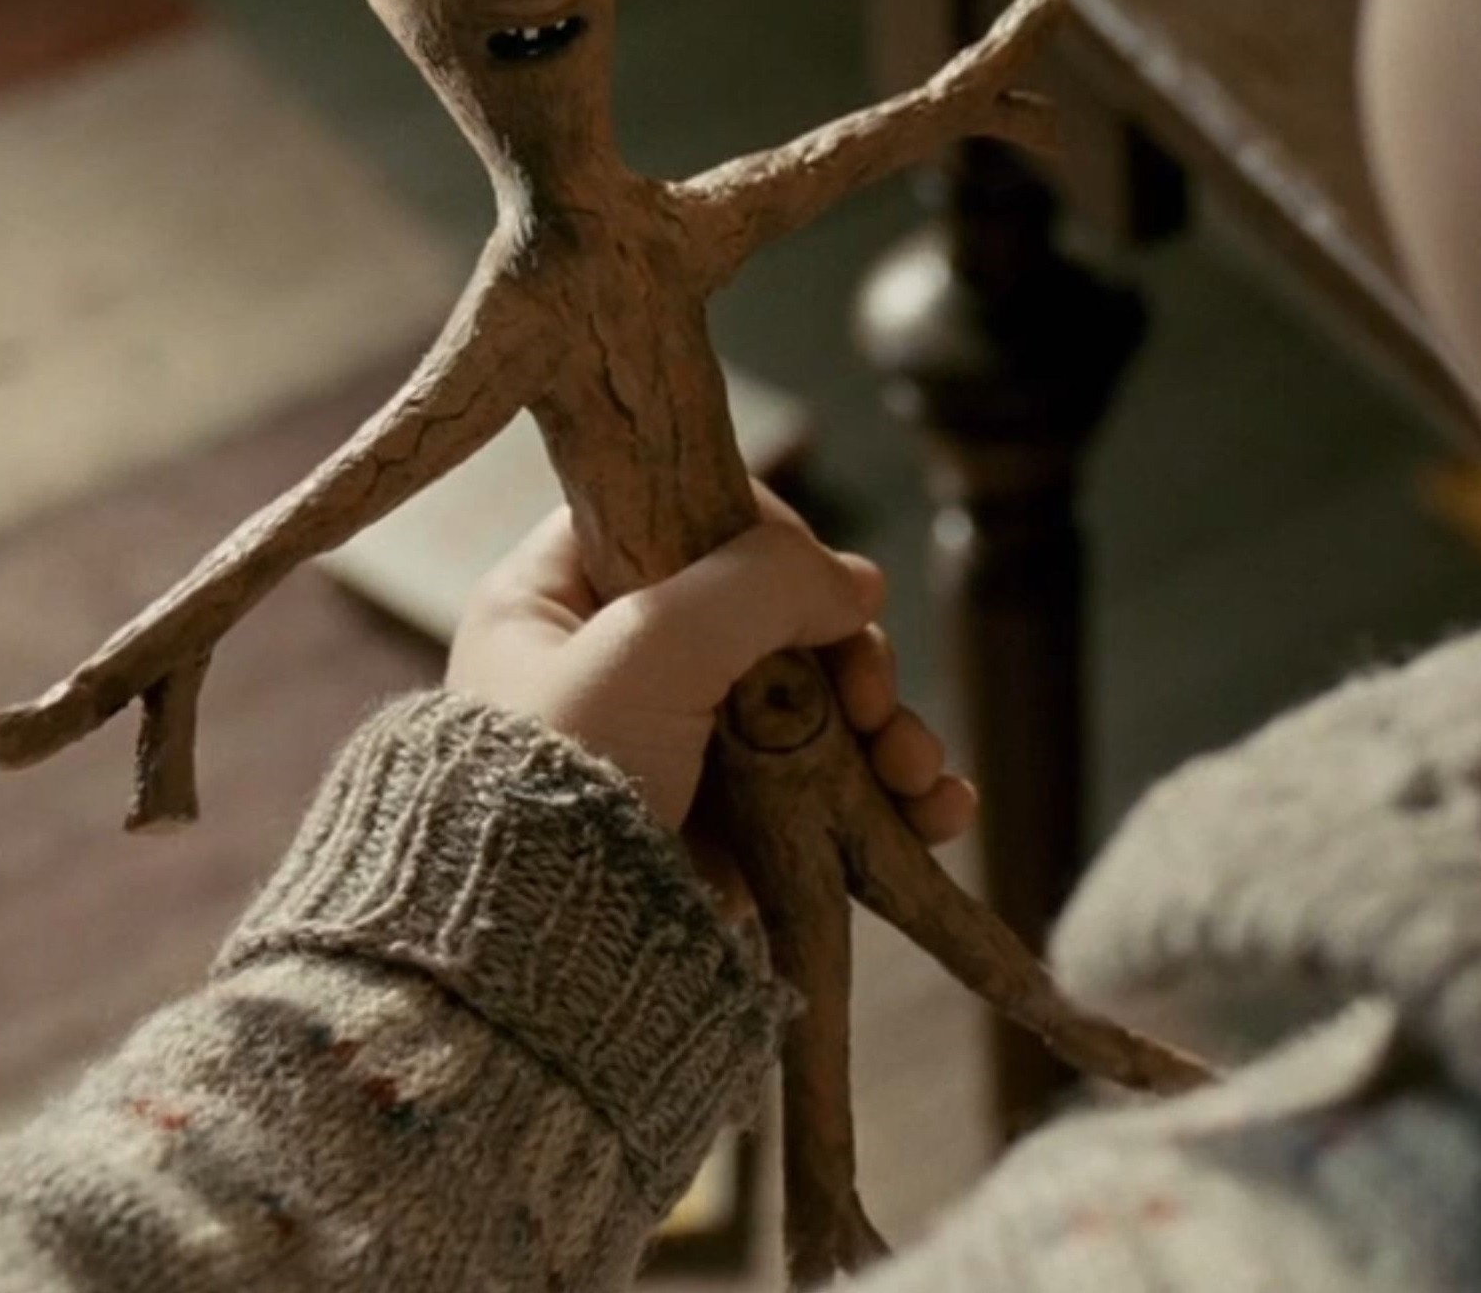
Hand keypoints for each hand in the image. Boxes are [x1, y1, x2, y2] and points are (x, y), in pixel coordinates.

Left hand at [446, 489, 980, 860]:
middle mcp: (617, 667)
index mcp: (556, 599)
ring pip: (814, 700)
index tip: (817, 585)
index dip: (766, 538)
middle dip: (852, 656)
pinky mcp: (726, 825)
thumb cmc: (560, 782)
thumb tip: (856, 583)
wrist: (541, 962)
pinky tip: (939, 811)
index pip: (682, 518)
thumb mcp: (650, 645)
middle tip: (876, 698)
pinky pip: (828, 783)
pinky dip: (889, 793)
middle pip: (771, 614)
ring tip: (921, 775)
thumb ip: (758, 583)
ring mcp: (679, 749)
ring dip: (888, 729)